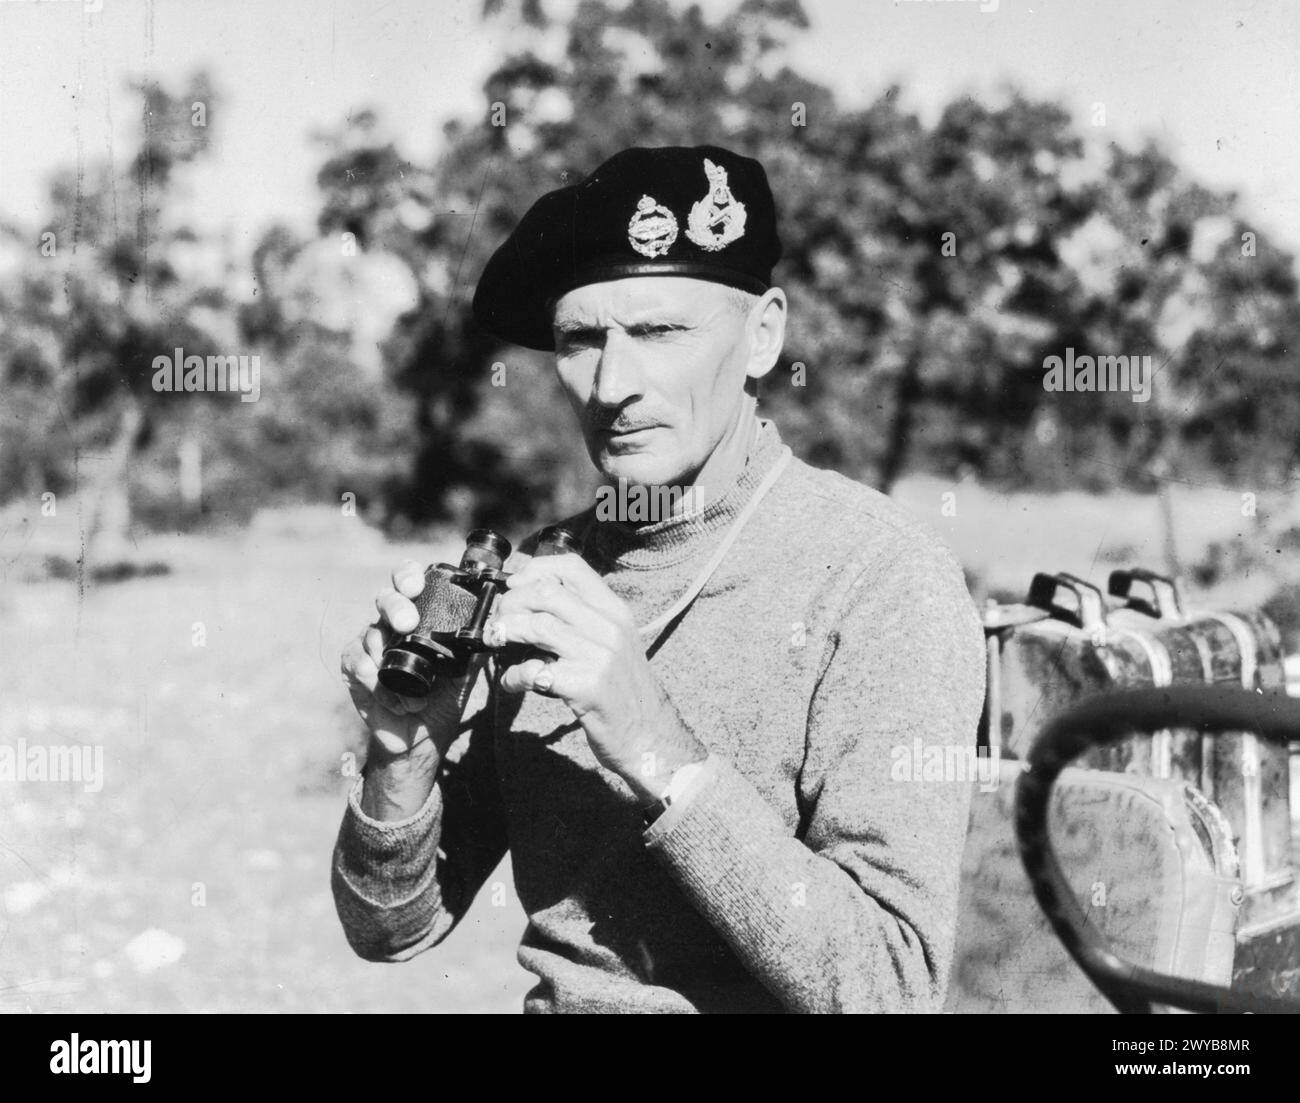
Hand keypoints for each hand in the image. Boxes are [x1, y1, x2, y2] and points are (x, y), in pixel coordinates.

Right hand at [340, 559, 483, 763]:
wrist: (420, 739)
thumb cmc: (442, 700)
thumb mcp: (464, 670)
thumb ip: (472, 644)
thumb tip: (492, 622)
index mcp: (418, 616)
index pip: (407, 582)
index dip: (408, 576)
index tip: (416, 587)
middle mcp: (391, 624)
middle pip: (385, 598)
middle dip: (396, 607)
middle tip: (408, 624)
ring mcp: (371, 644)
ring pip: (371, 632)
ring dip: (392, 664)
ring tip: (416, 698)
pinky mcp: (353, 666)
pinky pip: (357, 662)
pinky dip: (377, 683)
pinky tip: (396, 702)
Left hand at [484, 554, 704, 801]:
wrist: (649, 735)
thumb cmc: (623, 690)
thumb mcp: (613, 642)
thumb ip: (582, 619)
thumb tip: (531, 599)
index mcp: (615, 611)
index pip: (572, 567)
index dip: (535, 570)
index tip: (514, 585)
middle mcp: (610, 627)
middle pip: (547, 593)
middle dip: (512, 603)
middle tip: (499, 621)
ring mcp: (600, 656)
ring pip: (538, 626)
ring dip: (506, 632)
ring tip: (497, 641)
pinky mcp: (586, 687)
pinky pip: (536, 671)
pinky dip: (514, 676)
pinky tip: (511, 683)